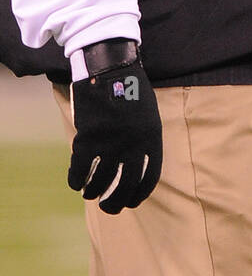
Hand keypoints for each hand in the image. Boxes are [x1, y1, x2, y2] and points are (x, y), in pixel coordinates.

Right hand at [68, 46, 161, 213]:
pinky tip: (75, 183)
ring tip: (90, 194)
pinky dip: (76, 180)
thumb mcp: (148, 115)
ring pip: (100, 181)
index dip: (138, 194)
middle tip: (108, 208)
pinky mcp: (88, 138)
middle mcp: (133, 146)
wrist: (110, 67)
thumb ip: (143, 140)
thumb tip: (133, 166)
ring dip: (93, 191)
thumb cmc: (130, 88)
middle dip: (115, 202)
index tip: (131, 203)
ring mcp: (110, 143)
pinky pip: (80, 169)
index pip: (148, 178)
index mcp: (152, 139)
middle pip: (124, 186)